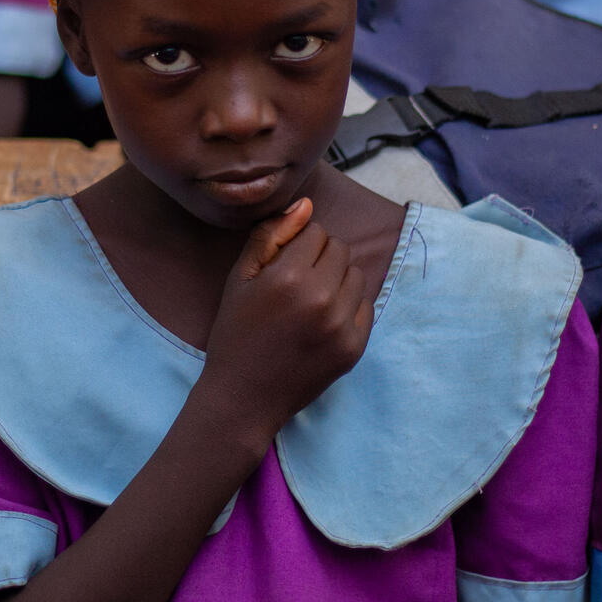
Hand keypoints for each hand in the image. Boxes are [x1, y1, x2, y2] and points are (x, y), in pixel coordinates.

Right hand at [203, 198, 373, 437]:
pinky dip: (348, 308)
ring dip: (337, 280)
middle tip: (298, 281)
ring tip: (311, 301)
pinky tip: (323, 322)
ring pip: (357, 275)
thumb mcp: (239, 279)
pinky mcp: (354, 347)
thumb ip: (270, 237)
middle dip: (321, 257)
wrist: (245, 397)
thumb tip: (306, 205)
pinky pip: (366, 306)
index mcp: (288, 277)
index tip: (283, 265)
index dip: (298, 244)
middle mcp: (321, 298)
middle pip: (341, 249)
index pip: (316, 231)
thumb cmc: (236, 333)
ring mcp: (342, 325)